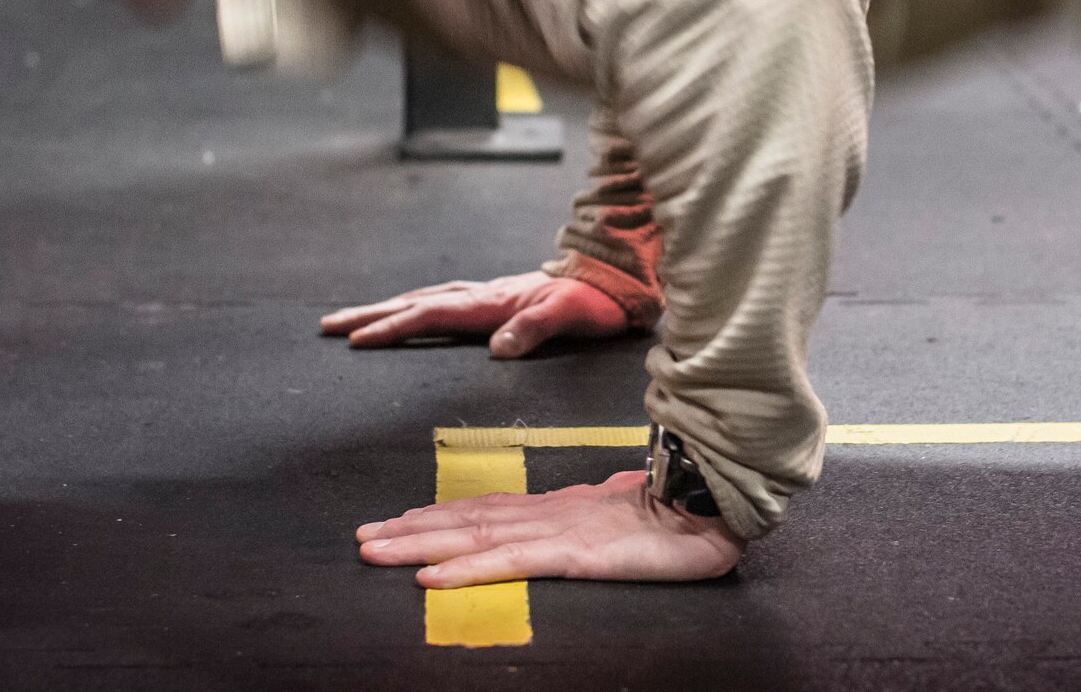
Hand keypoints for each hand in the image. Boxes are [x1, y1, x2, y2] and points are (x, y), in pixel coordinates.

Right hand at [319, 271, 628, 357]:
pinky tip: (413, 310)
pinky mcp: (496, 298)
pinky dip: (416, 305)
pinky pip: (443, 300)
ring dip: (387, 308)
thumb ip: (534, 329)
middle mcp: (483, 295)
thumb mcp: (572, 315)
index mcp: (492, 302)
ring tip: (354, 319)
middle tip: (329, 326)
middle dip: (371, 315)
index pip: (431, 316)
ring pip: (425, 299)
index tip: (356, 341)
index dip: (393, 328)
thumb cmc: (596, 300)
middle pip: (415, 303)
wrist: (616, 276)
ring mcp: (488, 294)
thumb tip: (497, 349)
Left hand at [356, 471, 743, 585]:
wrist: (718, 503)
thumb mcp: (628, 524)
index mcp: (563, 509)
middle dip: (411, 529)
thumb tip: (587, 529)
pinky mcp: (573, 553)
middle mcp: (550, 514)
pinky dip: (465, 568)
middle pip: (468, 519)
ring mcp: (559, 531)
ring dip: (419, 544)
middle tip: (362, 538)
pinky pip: (508, 562)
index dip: (442, 517)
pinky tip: (431, 577)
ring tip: (374, 551)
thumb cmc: (683, 516)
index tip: (400, 522)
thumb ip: (598, 526)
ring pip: (474, 536)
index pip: (490, 510)